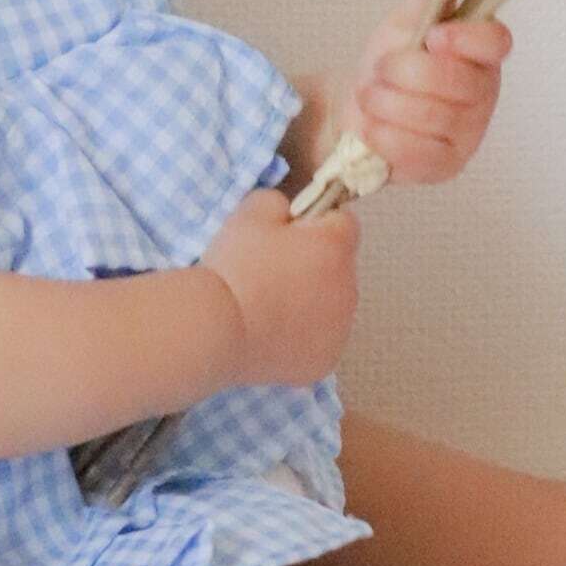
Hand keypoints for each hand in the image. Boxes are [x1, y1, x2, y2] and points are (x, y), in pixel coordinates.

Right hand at [201, 187, 360, 386]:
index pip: (342, 222)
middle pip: (339, 267)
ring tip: (267, 307)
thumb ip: (280, 203)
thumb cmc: (235, 265)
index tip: (286, 235)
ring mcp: (340, 331)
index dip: (314, 224)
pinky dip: (302, 337)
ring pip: (332, 306)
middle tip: (270, 272)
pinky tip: (271, 334)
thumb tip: (289, 215)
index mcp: (336, 247)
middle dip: (314, 264)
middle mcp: (349, 288)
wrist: (216, 327)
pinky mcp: (324, 362)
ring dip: (311, 301)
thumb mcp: (251, 212)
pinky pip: (319, 340)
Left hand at [337, 0, 513, 185]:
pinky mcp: (445, 166)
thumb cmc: (390, 65)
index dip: (468, 39)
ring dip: (388, 103)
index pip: (497, 42)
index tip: (435, 36)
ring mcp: (468, 134)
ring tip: (370, 95)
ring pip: (433, 118)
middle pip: (459, 83)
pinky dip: (384, 136)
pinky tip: (369, 127)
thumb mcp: (404, 25)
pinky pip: (417, 152)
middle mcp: (483, 94)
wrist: (358, 110)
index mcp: (480, 53)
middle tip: (380, 67)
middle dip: (408, 72)